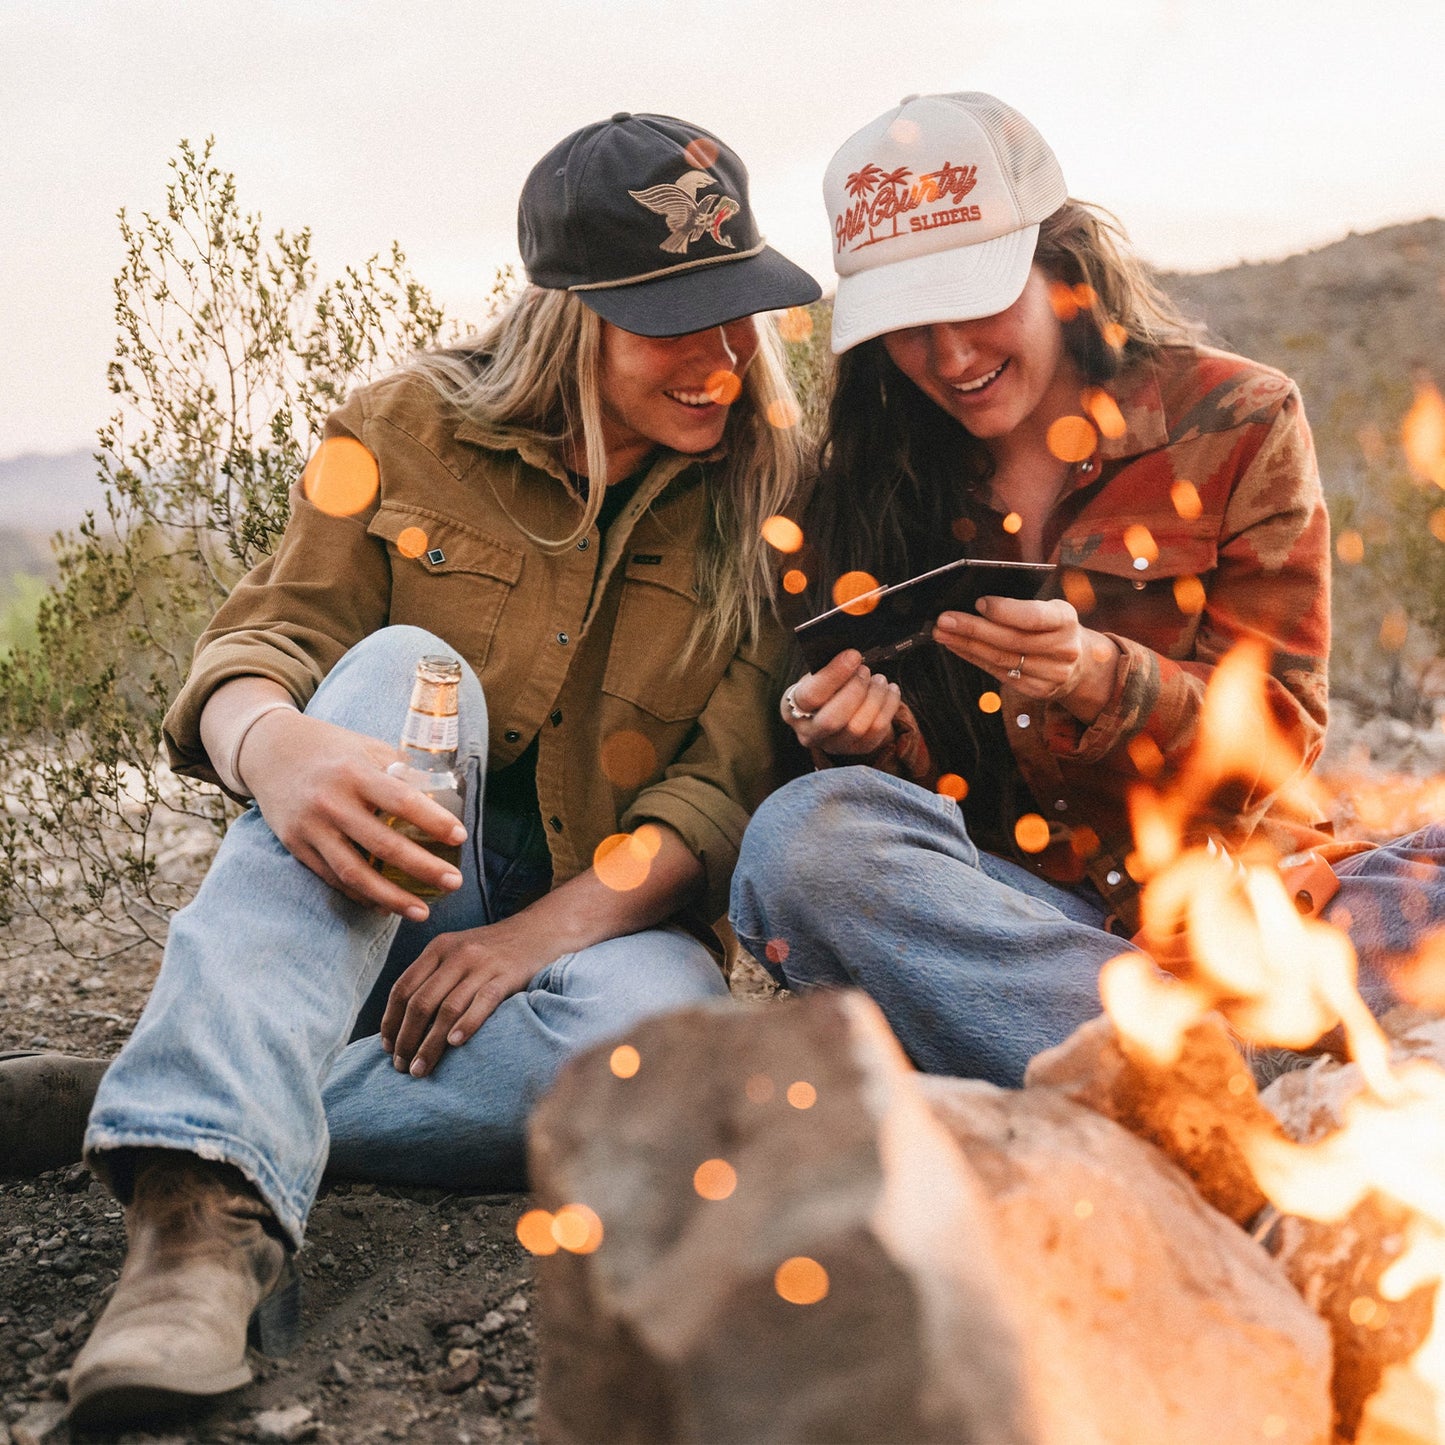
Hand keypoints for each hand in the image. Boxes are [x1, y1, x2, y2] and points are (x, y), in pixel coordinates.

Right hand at [240, 709, 466, 919]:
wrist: (269, 750)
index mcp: (354, 772)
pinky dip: (360, 895)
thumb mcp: (366, 747)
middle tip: (455, 883)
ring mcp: (310, 828)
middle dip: (423, 868)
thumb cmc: (330, 747)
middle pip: (383, 845)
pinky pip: (332, 878)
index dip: (433, 821)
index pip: (401, 800)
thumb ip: (399, 770)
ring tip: (422, 912)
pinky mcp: (295, 846)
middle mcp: (331, 802)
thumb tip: (441, 795)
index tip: (460, 837)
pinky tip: (385, 906)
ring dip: (391, 897)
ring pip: (355, 872)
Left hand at [380, 914, 553, 1076]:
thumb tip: (404, 1023)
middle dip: (406, 1039)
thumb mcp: (458, 952)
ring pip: (447, 1009)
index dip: (390, 1021)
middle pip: (421, 1002)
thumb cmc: (494, 951)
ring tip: (421, 1069)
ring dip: (430, 1044)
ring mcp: (483, 964)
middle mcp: (457, 954)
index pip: (402, 988)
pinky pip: (482, 1002)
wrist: (540, 930)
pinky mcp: (507, 975)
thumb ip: (434, 977)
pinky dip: (466, 1024)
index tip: (387, 1048)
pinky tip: (455, 1044)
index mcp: (438, 948)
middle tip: (401, 1066)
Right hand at [781, 649, 900, 754]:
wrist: (829, 707)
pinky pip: (877, 732)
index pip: (811, 695)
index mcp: (791, 708)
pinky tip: (890, 690)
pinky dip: (888, 707)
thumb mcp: (816, 674)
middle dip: (856, 690)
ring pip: (857, 727)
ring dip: (875, 698)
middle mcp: (808, 733)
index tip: (853, 656)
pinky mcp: (856, 749)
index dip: (834, 675)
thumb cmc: (821, 686)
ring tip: (879, 679)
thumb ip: (828, 668)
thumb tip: (852, 657)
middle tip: (865, 670)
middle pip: (834, 719)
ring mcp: (832, 745)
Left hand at [933, 595, 1119, 721]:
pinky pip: (999, 673)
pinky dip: (974, 659)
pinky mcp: (1038, 690)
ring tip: (943, 633)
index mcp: (1066, 619)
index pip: (1033, 617)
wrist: (1079, 663)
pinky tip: (958, 647)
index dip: (1004, 611)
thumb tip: (975, 604)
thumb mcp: (1050, 609)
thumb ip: (1022, 607)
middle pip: (1010, 640)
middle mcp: (1063, 649)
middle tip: (945, 620)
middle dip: (973, 629)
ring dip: (967, 645)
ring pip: (1001, 659)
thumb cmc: (1054, 627)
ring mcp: (1052, 674)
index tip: (978, 602)